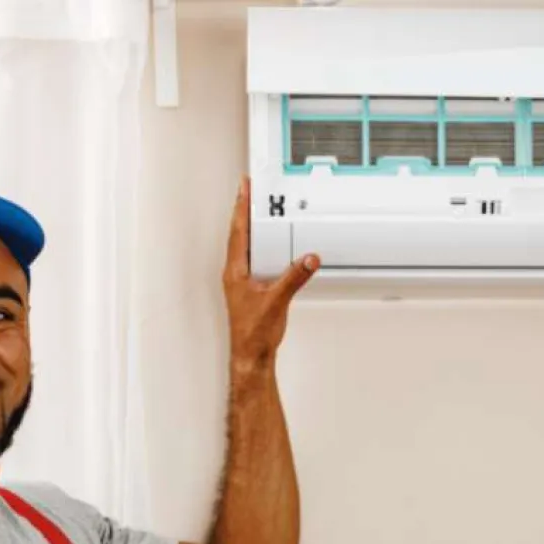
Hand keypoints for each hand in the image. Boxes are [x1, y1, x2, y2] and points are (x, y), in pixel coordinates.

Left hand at [224, 175, 318, 364]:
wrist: (251, 355)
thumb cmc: (254, 333)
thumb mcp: (278, 301)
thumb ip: (295, 278)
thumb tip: (308, 259)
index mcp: (235, 272)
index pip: (238, 232)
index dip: (241, 208)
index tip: (244, 189)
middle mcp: (235, 273)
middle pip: (238, 234)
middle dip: (243, 211)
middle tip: (248, 191)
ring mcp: (241, 281)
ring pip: (244, 246)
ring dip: (249, 227)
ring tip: (255, 210)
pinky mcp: (249, 288)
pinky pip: (252, 259)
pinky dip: (258, 246)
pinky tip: (267, 245)